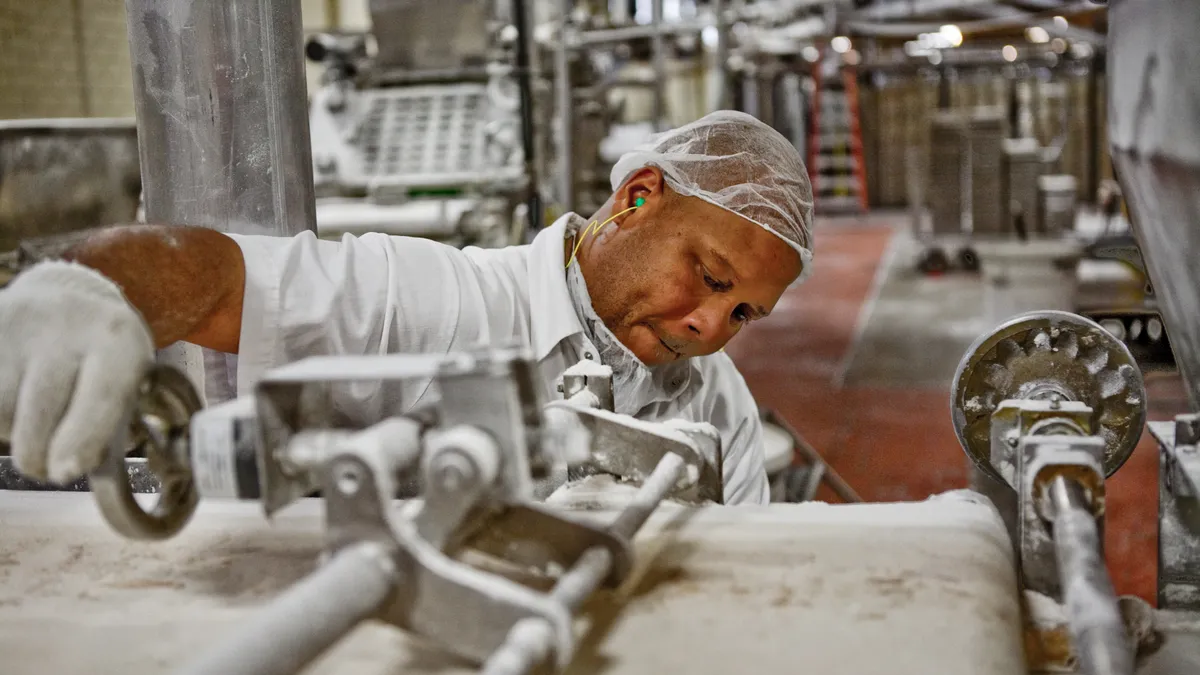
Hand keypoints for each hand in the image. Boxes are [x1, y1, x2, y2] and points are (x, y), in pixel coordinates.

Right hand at [0, 261, 153, 482]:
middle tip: (53, 467)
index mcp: (119, 340)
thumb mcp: (123, 385)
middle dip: (40, 457)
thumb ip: (108, 432)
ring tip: (35, 406)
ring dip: (12, 430)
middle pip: (41, 414)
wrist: (62, 297)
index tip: (65, 472)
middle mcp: (69, 324)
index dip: (83, 439)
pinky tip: (10, 391)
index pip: (102, 397)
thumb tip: (80, 475)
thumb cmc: (101, 363)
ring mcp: (16, 325)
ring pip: (3, 415)